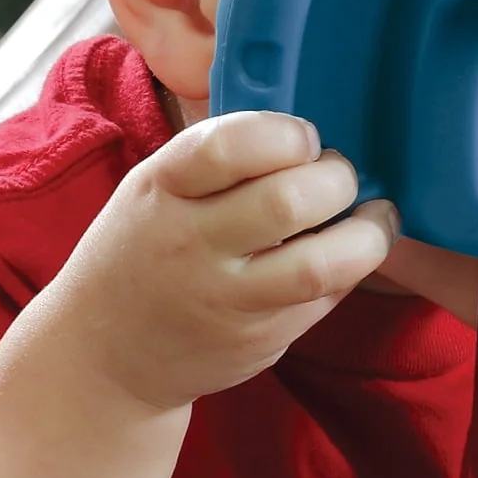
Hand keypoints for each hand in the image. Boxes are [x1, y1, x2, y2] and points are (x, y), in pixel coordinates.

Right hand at [19, 110, 398, 411]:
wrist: (104, 355)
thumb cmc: (146, 249)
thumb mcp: (156, 187)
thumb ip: (218, 154)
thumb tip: (307, 121)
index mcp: (162, 188)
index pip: (228, 146)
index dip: (285, 133)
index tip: (303, 138)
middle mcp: (190, 243)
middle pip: (286, 201)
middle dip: (336, 179)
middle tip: (338, 176)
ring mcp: (225, 298)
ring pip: (318, 264)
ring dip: (366, 234)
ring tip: (373, 217)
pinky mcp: (259, 339)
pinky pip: (326, 298)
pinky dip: (353, 270)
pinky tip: (351, 254)